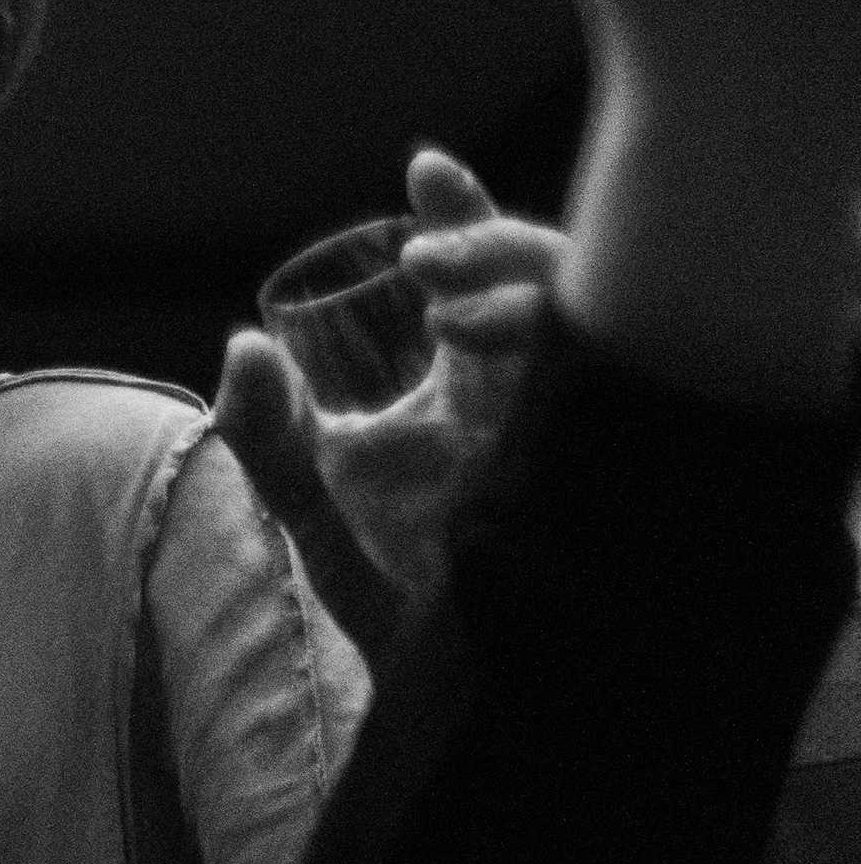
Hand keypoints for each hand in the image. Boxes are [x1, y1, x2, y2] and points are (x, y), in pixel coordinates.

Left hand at [216, 148, 566, 649]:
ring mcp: (573, 435)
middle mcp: (536, 398)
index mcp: (476, 389)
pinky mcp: (600, 479)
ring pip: (593, 325)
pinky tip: (499, 368)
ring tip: (444, 313)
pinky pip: (620, 402)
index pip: (488, 277)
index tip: (425, 168)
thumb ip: (268, 433)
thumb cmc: (389, 594)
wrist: (446, 694)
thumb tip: (242, 343)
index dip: (467, 217)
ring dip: (524, 298)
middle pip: (554, 282)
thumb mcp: (312, 505)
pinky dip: (567, 366)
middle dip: (499, 244)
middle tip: (425, 255)